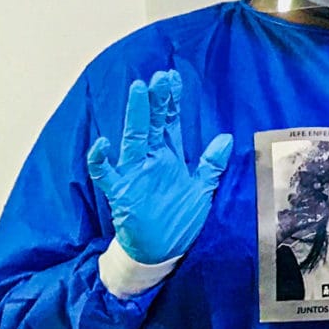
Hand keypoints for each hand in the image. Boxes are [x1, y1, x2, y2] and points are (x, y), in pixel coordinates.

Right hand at [86, 71, 233, 264]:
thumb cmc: (178, 220)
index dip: (171, 102)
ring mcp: (134, 175)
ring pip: (133, 140)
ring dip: (135, 117)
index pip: (169, 123)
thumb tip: (227, 138)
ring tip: (138, 92)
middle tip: (159, 76)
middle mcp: (150, 162)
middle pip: (152, 125)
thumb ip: (211, 164)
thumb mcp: (202, 190)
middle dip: (155, 101)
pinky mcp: (121, 194)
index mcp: (168, 158)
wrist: (160, 252)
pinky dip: (101, 160)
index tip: (172, 78)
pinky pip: (106, 175)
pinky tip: (102, 144)